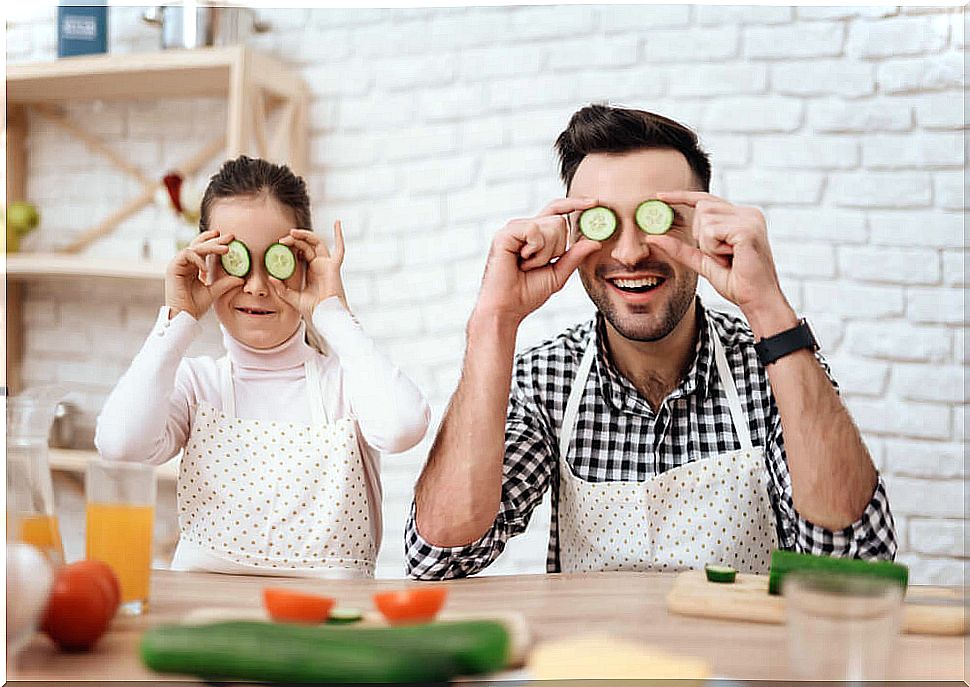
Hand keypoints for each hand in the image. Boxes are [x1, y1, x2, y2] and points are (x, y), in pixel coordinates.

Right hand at [165, 229, 243, 319]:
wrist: (183, 317)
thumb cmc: (195, 306)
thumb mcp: (214, 292)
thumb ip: (226, 283)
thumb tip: (241, 279)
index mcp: (193, 267)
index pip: (203, 249)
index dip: (215, 242)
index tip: (230, 239)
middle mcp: (185, 263)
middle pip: (199, 245)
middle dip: (215, 240)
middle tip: (230, 237)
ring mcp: (178, 264)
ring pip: (195, 248)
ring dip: (210, 247)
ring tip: (226, 250)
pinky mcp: (173, 268)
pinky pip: (186, 254)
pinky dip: (198, 259)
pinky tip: (206, 268)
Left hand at [271, 221, 347, 318]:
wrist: (326, 316)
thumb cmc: (314, 310)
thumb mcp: (293, 298)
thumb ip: (282, 289)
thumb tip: (270, 278)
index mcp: (311, 271)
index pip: (300, 253)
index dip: (291, 247)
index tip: (278, 246)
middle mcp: (319, 265)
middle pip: (306, 245)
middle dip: (294, 240)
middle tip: (281, 240)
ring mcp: (327, 264)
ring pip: (316, 243)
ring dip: (305, 235)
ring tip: (292, 233)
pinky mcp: (333, 266)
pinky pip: (340, 249)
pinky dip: (339, 235)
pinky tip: (337, 223)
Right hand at [475, 197, 602, 324]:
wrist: (506, 309)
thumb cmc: (526, 294)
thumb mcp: (558, 274)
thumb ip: (574, 257)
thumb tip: (595, 242)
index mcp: (535, 235)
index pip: (557, 211)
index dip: (575, 204)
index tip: (594, 203)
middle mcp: (524, 228)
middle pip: (560, 221)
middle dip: (557, 248)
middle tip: (537, 265)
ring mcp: (514, 229)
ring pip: (551, 225)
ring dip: (546, 252)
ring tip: (527, 266)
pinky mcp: (505, 234)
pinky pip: (534, 231)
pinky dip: (535, 250)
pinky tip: (521, 261)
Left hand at [648, 191, 794, 331]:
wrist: (758, 299)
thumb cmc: (737, 282)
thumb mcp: (703, 262)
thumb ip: (680, 248)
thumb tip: (652, 237)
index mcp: (741, 217)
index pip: (706, 199)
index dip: (681, 196)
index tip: (659, 196)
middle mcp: (748, 213)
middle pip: (702, 208)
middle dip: (701, 236)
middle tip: (721, 256)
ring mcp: (750, 218)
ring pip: (705, 220)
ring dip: (709, 245)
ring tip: (729, 258)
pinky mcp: (747, 229)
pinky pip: (712, 232)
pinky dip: (715, 249)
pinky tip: (732, 258)